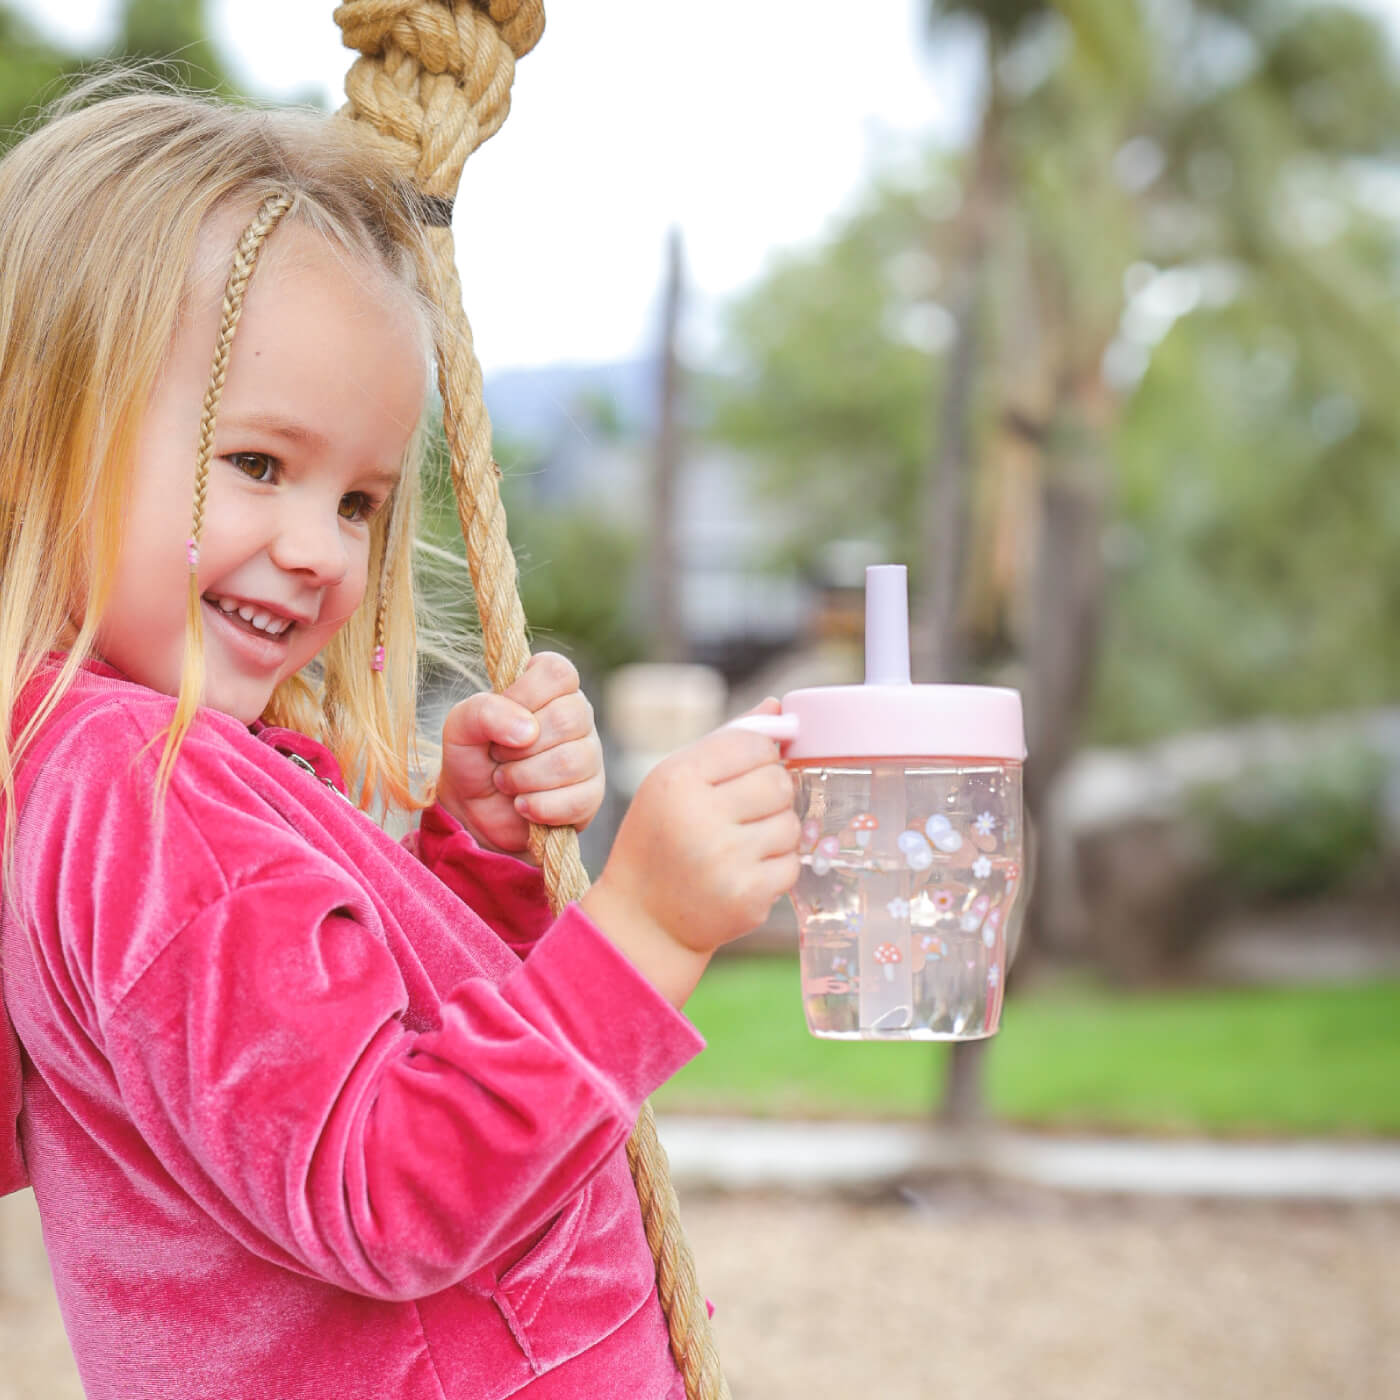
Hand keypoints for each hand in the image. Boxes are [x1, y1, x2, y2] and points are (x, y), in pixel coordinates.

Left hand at [434, 652, 604, 855]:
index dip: (526, 695)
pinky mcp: (592, 795)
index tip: (504, 715)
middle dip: (518, 747)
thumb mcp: (460, 726)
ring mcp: (590, 755)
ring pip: (570, 762)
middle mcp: (577, 716)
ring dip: (523, 778)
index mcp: (550, 688)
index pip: (557, 672)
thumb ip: (483, 711)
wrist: (474, 812)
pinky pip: (576, 800)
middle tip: (499, 756)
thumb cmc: (473, 758)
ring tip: (506, 781)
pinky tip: (523, 805)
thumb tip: (527, 730)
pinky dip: (537, 806)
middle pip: (567, 719)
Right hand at [580, 699, 801, 1005]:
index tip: (743, 774)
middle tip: (744, 811)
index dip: (759, 756)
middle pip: (779, 781)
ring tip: (739, 845)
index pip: (754, 744)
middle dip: (771, 794)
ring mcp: (726, 861)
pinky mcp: (748, 897)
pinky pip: (792, 864)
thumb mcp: (675, 782)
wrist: (645, 920)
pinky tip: (743, 872)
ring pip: (790, 823)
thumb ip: (727, 741)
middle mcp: (700, 818)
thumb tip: (778, 708)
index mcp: (677, 780)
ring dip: (775, 831)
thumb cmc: (661, 838)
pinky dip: (776, 867)